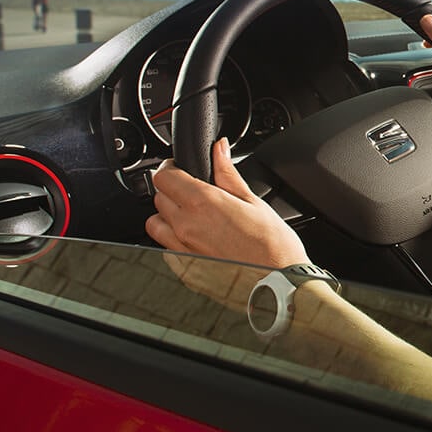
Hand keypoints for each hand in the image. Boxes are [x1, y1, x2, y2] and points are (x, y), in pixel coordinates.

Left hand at [145, 137, 309, 269]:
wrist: (276, 282)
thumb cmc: (272, 245)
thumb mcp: (254, 201)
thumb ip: (229, 173)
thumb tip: (219, 149)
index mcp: (204, 203)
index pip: (164, 176)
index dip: (170, 168)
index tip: (180, 168)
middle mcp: (186, 226)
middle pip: (159, 197)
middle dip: (172, 190)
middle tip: (194, 192)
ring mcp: (181, 250)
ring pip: (155, 223)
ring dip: (168, 216)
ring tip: (192, 217)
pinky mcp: (183, 269)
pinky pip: (165, 248)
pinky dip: (174, 240)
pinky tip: (198, 240)